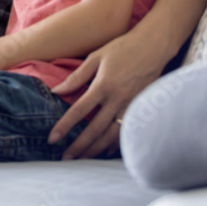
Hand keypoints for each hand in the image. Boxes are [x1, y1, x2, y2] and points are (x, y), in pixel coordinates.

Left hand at [49, 29, 167, 158]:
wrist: (154, 46)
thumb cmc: (121, 49)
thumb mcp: (95, 57)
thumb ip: (77, 76)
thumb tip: (56, 91)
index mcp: (103, 85)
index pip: (79, 110)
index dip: (65, 126)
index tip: (52, 138)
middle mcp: (118, 99)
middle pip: (95, 129)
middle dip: (79, 146)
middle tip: (65, 158)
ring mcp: (132, 105)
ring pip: (112, 134)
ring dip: (96, 149)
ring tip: (82, 159)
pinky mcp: (142, 108)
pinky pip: (127, 131)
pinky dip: (116, 143)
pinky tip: (105, 150)